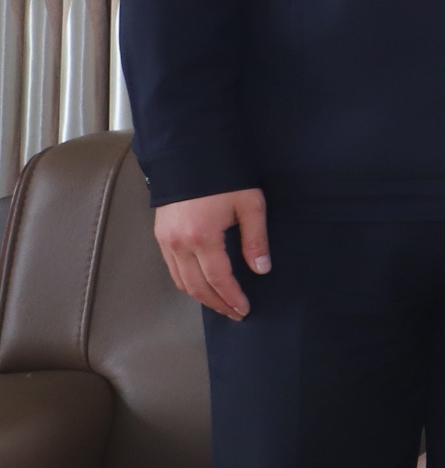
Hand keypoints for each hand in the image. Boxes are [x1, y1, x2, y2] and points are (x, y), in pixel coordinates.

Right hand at [155, 189, 269, 319]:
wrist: (191, 154)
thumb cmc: (224, 178)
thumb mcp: (250, 205)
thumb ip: (255, 239)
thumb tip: (261, 269)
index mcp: (202, 237)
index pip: (219, 279)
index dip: (232, 297)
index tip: (245, 309)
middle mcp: (178, 243)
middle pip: (197, 286)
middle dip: (217, 303)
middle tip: (235, 313)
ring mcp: (165, 240)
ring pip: (180, 280)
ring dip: (201, 296)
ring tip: (221, 304)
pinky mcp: (160, 235)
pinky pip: (172, 268)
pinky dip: (187, 282)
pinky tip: (201, 285)